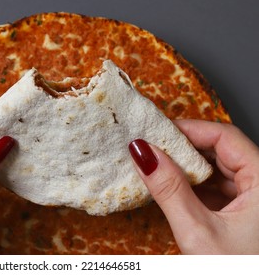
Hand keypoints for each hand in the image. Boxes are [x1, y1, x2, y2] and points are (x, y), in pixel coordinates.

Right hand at [129, 120, 258, 253]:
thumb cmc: (235, 271)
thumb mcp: (198, 232)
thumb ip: (169, 190)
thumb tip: (142, 154)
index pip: (224, 137)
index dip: (188, 129)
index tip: (155, 132)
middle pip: (221, 150)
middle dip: (183, 148)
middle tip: (150, 149)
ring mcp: (254, 196)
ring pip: (217, 167)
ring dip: (186, 167)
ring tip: (157, 167)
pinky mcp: (243, 209)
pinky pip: (217, 186)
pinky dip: (193, 184)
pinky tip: (173, 187)